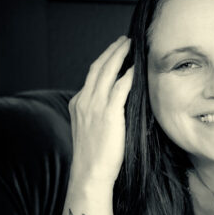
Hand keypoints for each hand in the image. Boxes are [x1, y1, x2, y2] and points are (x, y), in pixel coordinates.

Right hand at [68, 36, 134, 186]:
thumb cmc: (95, 157)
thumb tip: (117, 106)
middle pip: (97, 67)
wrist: (90, 174)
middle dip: (112, 51)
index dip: (104, 61)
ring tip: (130, 45)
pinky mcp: (108, 114)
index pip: (92, 76)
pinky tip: (136, 68)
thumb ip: (99, 114)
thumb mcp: (91, 130)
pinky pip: (119, 88)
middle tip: (124, 40)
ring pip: (107, 72)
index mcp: (78, 104)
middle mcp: (84, 101)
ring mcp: (94, 107)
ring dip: (119, 55)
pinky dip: (127, 75)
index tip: (116, 52)